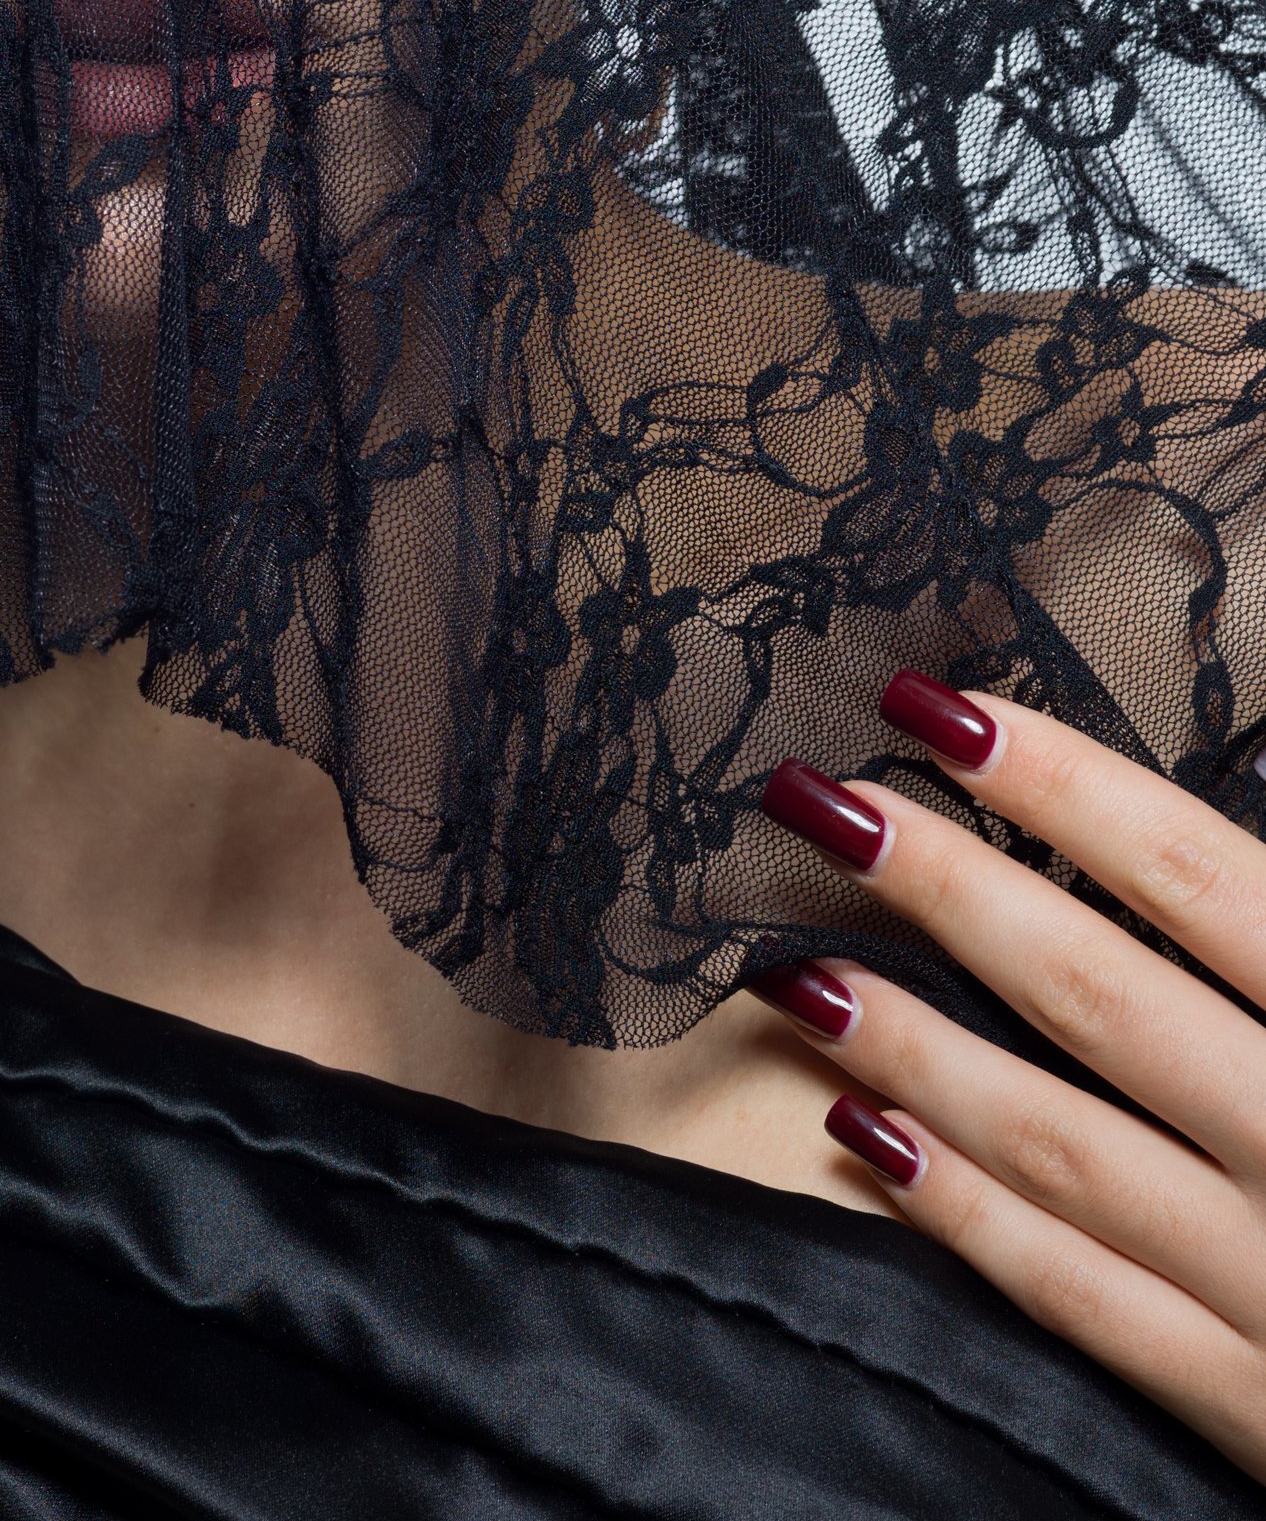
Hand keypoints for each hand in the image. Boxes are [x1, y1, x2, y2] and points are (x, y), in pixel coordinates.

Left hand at [750, 676, 1265, 1481]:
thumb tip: (1235, 807)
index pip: (1202, 881)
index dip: (1066, 789)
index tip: (942, 707)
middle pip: (1101, 1000)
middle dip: (947, 889)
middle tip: (815, 796)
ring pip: (1066, 1150)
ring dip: (916, 1049)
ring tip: (797, 961)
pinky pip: (1097, 1311)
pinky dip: (974, 1225)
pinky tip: (866, 1145)